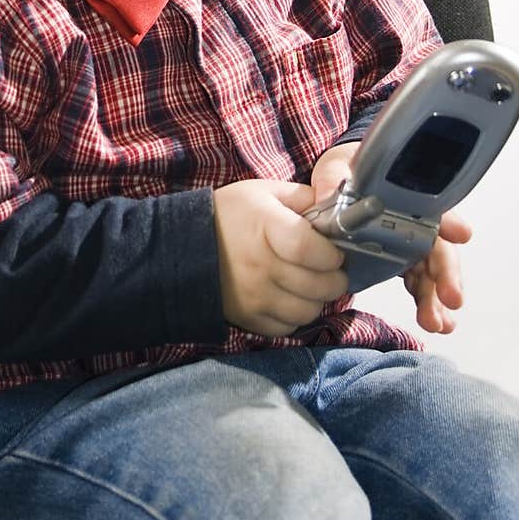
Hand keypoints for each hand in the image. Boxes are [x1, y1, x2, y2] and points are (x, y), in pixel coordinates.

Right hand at [212, 177, 348, 335]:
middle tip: (333, 271)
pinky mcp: (247, 318)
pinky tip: (291, 298)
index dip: (331, 255)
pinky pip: (287, 327)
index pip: (310, 250)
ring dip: (318, 299)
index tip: (336, 253)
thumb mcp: (264, 192)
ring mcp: (253, 296)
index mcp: (266, 227)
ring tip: (313, 285)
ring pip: (307, 311)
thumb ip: (303, 197)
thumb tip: (335, 209)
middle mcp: (260, 265)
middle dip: (335, 279)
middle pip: (316, 285)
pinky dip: (295, 315)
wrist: (182, 245)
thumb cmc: (229, 215)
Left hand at [311, 142, 471, 334]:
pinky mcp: (400, 261)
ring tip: (440, 323)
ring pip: (431, 272)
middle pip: (437, 247)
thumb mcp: (335, 167)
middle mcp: (414, 219)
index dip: (447, 220)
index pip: (430, 206)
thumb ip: (333, 177)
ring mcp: (410, 243)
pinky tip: (434, 321)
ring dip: (437, 298)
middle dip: (447, 273)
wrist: (336, 184)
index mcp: (402, 194)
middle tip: (451, 297)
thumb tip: (331, 190)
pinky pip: (418, 284)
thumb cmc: (345, 171)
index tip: (460, 234)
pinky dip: (426, 303)